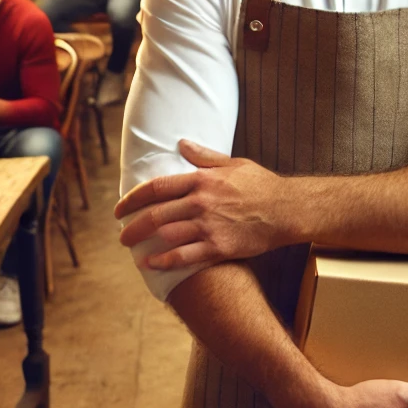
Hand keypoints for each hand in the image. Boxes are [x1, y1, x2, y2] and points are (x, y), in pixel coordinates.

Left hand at [114, 140, 288, 267]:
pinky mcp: (218, 247)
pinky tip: (152, 263)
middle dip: (132, 226)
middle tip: (122, 235)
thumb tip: (181, 144)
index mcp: (202, 180)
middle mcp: (201, 202)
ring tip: (133, 251)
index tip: (120, 207)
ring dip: (143, 245)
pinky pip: (184, 257)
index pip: (157, 187)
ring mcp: (209, 226)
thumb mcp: (234, 164)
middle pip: (154, 215)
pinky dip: (164, 261)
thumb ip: (204, 157)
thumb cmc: (261, 185)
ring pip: (165, 236)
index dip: (132, 198)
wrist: (287, 209)